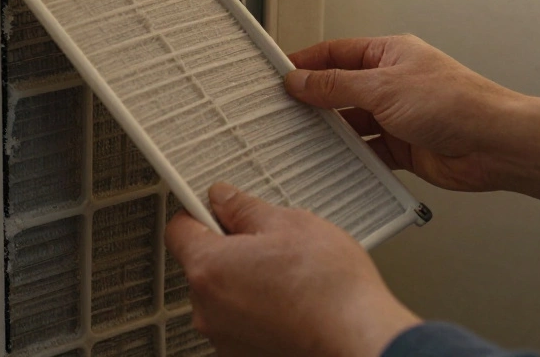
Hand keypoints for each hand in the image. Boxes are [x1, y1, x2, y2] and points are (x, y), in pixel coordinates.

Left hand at [165, 183, 419, 356]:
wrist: (360, 339)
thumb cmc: (331, 289)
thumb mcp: (289, 224)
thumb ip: (244, 208)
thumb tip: (223, 198)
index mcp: (209, 269)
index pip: (179, 229)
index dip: (199, 213)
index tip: (216, 208)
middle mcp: (207, 310)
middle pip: (202, 265)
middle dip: (229, 250)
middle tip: (268, 243)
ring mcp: (225, 338)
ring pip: (223, 296)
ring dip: (245, 283)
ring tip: (287, 277)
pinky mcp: (244, 355)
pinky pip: (240, 322)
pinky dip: (258, 312)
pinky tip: (290, 303)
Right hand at [284, 34, 524, 192]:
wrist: (496, 145)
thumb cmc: (457, 103)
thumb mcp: (383, 87)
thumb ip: (336, 86)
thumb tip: (301, 80)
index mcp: (389, 55)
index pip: (335, 53)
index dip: (305, 63)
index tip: (278, 75)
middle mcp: (392, 83)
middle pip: (340, 90)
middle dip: (314, 101)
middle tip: (282, 111)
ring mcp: (397, 116)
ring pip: (351, 123)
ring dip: (332, 132)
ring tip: (303, 139)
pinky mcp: (403, 148)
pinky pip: (366, 152)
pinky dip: (352, 158)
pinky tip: (336, 162)